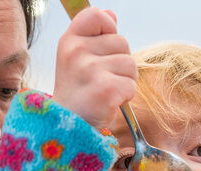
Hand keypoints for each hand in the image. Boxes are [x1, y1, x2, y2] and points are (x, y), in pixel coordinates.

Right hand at [52, 7, 137, 128]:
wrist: (68, 126)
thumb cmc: (79, 92)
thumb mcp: (79, 58)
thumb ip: (96, 35)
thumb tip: (111, 13)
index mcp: (70, 40)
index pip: (97, 16)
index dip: (109, 29)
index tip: (103, 49)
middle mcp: (77, 51)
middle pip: (122, 42)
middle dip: (121, 63)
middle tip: (103, 79)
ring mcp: (90, 70)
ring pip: (130, 64)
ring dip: (126, 80)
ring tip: (106, 91)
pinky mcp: (105, 89)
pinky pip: (131, 84)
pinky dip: (126, 95)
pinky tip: (110, 101)